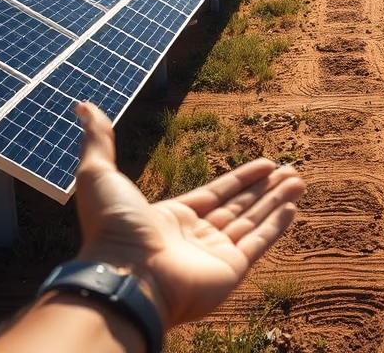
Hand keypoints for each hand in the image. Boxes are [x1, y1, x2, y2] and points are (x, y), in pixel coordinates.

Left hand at [71, 102, 304, 328]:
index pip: (216, 194)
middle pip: (239, 207)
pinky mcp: (230, 270)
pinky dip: (276, 225)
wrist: (125, 275)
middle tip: (290, 171)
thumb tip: (84, 107)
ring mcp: (214, 255)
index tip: (264, 163)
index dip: (240, 178)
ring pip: (253, 221)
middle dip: (265, 188)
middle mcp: (195, 238)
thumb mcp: (99, 174)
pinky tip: (292, 207)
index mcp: (171, 218)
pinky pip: (258, 243)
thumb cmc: (111, 229)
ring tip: (299, 181)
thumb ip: (98, 141)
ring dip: (276, 200)